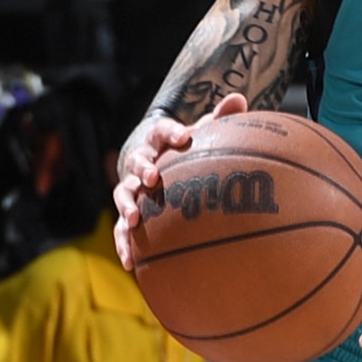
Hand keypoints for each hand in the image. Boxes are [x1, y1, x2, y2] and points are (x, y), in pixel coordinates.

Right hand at [113, 95, 246, 266]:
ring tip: (134, 220)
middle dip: (142, 169)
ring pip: (123, 194)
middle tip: (153, 177)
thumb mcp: (201, 133)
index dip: (171, 132)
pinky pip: (121, 230)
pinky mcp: (129, 214)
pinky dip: (124, 245)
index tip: (183, 137)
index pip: (161, 130)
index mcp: (158, 141)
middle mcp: (140, 163)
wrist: (159, 166)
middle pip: (136, 161)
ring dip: (127, 206)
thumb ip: (219, 118)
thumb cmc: (186, 150)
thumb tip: (239, 98)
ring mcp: (131, 189)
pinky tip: (131, 263)